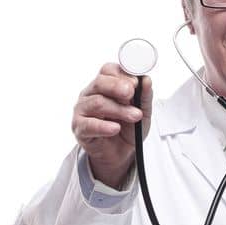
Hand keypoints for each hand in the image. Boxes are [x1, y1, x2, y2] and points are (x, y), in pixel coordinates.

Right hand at [72, 63, 153, 188]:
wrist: (121, 154)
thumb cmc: (128, 129)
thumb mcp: (143, 112)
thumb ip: (144, 96)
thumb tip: (146, 80)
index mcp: (105, 85)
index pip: (108, 70)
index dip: (122, 74)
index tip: (135, 82)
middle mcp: (91, 94)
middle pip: (100, 82)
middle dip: (117, 86)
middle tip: (131, 93)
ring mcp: (83, 110)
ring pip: (97, 103)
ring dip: (118, 109)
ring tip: (134, 116)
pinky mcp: (79, 127)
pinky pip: (89, 124)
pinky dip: (104, 126)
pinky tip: (115, 128)